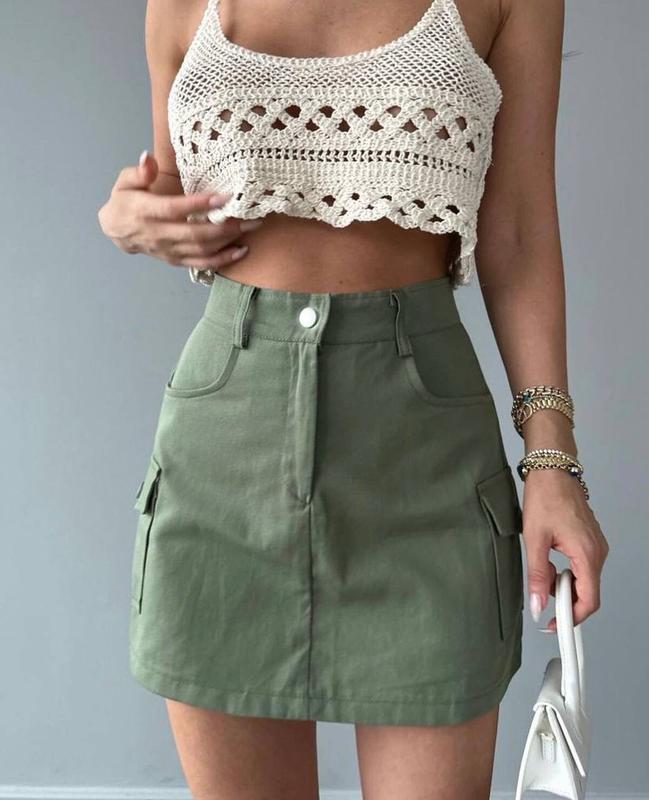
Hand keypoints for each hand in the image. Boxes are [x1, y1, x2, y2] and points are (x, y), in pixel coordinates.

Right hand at [97, 151, 261, 269]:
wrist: (116, 231)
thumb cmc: (125, 200)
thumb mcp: (125, 181)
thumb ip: (140, 172)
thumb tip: (149, 158)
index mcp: (145, 212)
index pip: (174, 209)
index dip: (199, 204)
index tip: (224, 197)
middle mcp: (158, 235)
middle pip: (195, 234)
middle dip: (225, 227)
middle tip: (250, 217)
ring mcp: (168, 250)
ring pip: (201, 250)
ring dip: (228, 241)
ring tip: (250, 229)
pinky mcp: (176, 260)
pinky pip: (201, 263)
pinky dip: (223, 260)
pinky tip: (241, 250)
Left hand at [521, 468, 608, 631]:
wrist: (552, 471)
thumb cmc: (545, 497)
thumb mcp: (534, 539)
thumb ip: (537, 575)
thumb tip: (539, 604)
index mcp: (587, 554)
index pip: (589, 600)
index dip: (572, 618)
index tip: (555, 625)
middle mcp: (598, 552)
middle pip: (588, 593)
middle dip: (566, 602)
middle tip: (543, 600)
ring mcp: (597, 546)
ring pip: (586, 580)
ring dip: (566, 587)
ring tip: (544, 576)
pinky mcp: (591, 540)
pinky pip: (584, 567)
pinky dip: (569, 573)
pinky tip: (551, 564)